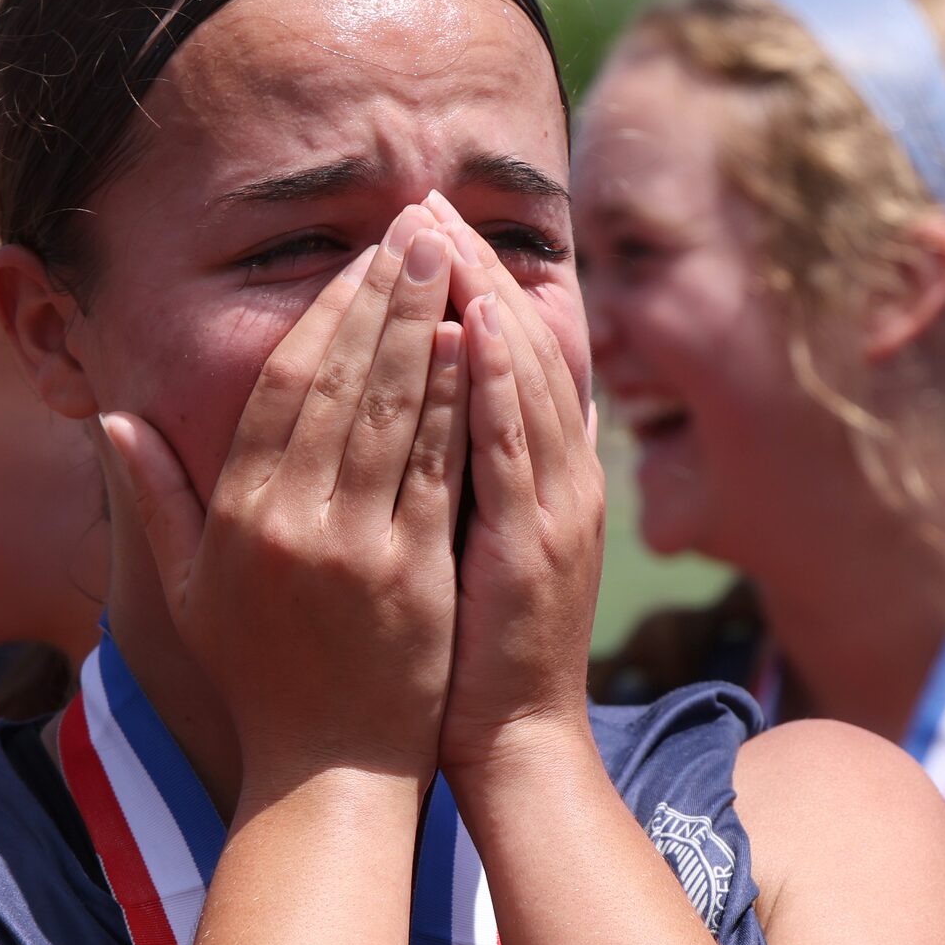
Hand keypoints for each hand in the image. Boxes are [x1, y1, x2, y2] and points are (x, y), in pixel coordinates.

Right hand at [103, 203, 466, 788]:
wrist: (329, 769)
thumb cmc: (259, 677)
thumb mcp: (185, 591)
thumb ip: (155, 500)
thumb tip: (114, 418)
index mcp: (237, 520)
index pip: (277, 392)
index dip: (318, 319)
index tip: (353, 264)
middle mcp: (291, 526)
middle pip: (337, 386)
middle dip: (380, 300)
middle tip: (415, 230)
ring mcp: (356, 551)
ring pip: (391, 416)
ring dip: (424, 330)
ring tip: (450, 262)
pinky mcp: (415, 576)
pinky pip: (438, 471)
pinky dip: (457, 404)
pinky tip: (478, 347)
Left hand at [419, 193, 602, 789]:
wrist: (509, 745)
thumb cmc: (463, 654)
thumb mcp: (451, 546)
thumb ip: (433, 475)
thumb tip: (387, 413)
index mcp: (533, 475)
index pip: (504, 354)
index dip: (465, 285)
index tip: (417, 228)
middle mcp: (556, 476)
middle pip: (522, 345)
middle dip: (472, 268)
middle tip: (423, 199)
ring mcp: (556, 507)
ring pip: (527, 379)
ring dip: (487, 299)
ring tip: (441, 233)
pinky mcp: (539, 543)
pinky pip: (520, 447)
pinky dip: (504, 382)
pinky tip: (477, 326)